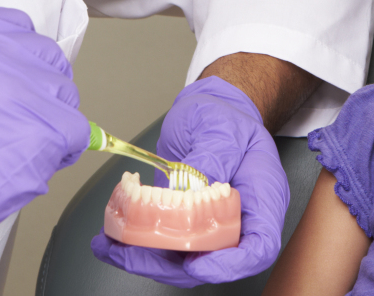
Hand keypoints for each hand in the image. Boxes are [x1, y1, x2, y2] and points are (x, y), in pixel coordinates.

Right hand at [0, 7, 89, 295]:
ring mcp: (20, 89)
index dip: (24, 61)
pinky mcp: (42, 128)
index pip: (19, 29)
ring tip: (17, 147)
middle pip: (48, 59)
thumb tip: (5, 69)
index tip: (20, 82)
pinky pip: (77, 132)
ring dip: (51, 122)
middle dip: (41, 91)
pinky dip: (63, 150)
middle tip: (21, 122)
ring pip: (65, 96)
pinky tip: (32, 163)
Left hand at [91, 76, 288, 286]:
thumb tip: (192, 191)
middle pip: (214, 260)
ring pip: (184, 259)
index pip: (259, 246)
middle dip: (170, 263)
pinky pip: (167, 244)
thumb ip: (211, 159)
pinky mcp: (187, 223)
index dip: (230, 264)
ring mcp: (212, 224)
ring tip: (111, 246)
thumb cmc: (226, 116)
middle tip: (131, 251)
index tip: (195, 263)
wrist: (210, 110)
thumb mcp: (221, 128)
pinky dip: (138, 246)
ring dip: (146, 258)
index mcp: (262, 197)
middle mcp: (240, 218)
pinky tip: (111, 238)